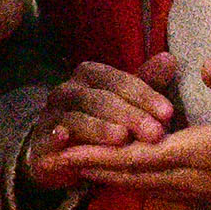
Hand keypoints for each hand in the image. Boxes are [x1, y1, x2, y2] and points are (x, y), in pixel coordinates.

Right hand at [21, 56, 178, 190]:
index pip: (119, 80)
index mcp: (90, 76)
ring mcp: (51, 114)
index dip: (144, 95)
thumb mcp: (125, 103)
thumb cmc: (99, 122)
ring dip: (99, 128)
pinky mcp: (40, 141)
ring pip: (76, 117)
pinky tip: (67, 139)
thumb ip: (145, 83)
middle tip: (155, 133)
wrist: (59, 151)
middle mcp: (68, 90)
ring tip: (122, 139)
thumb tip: (170, 59)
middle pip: (99, 98)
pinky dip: (56, 137)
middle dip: (129, 115)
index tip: (168, 113)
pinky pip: (48, 137)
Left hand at [46, 57, 210, 209]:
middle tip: (53, 161)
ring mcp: (210, 192)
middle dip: (93, 169)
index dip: (98, 154)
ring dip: (113, 179)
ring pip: (149, 189)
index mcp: (205, 152)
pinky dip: (139, 185)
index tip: (64, 149)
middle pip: (134, 178)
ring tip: (80, 170)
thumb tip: (204, 64)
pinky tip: (127, 179)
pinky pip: (167, 193)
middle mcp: (200, 179)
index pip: (137, 157)